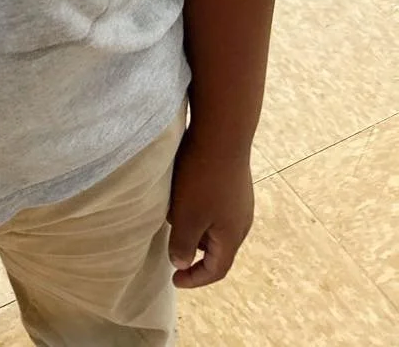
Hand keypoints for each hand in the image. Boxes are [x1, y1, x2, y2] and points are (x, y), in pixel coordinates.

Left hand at [167, 129, 254, 288]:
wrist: (222, 133)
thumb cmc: (202, 178)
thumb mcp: (187, 216)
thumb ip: (183, 244)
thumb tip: (181, 263)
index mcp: (232, 236)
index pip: (217, 269)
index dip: (195, 279)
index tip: (175, 280)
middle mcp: (241, 221)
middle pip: (217, 248)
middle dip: (193, 250)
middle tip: (172, 242)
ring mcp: (240, 199)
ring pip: (214, 225)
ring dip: (194, 226)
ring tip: (174, 211)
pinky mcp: (233, 181)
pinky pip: (215, 205)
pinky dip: (198, 208)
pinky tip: (183, 190)